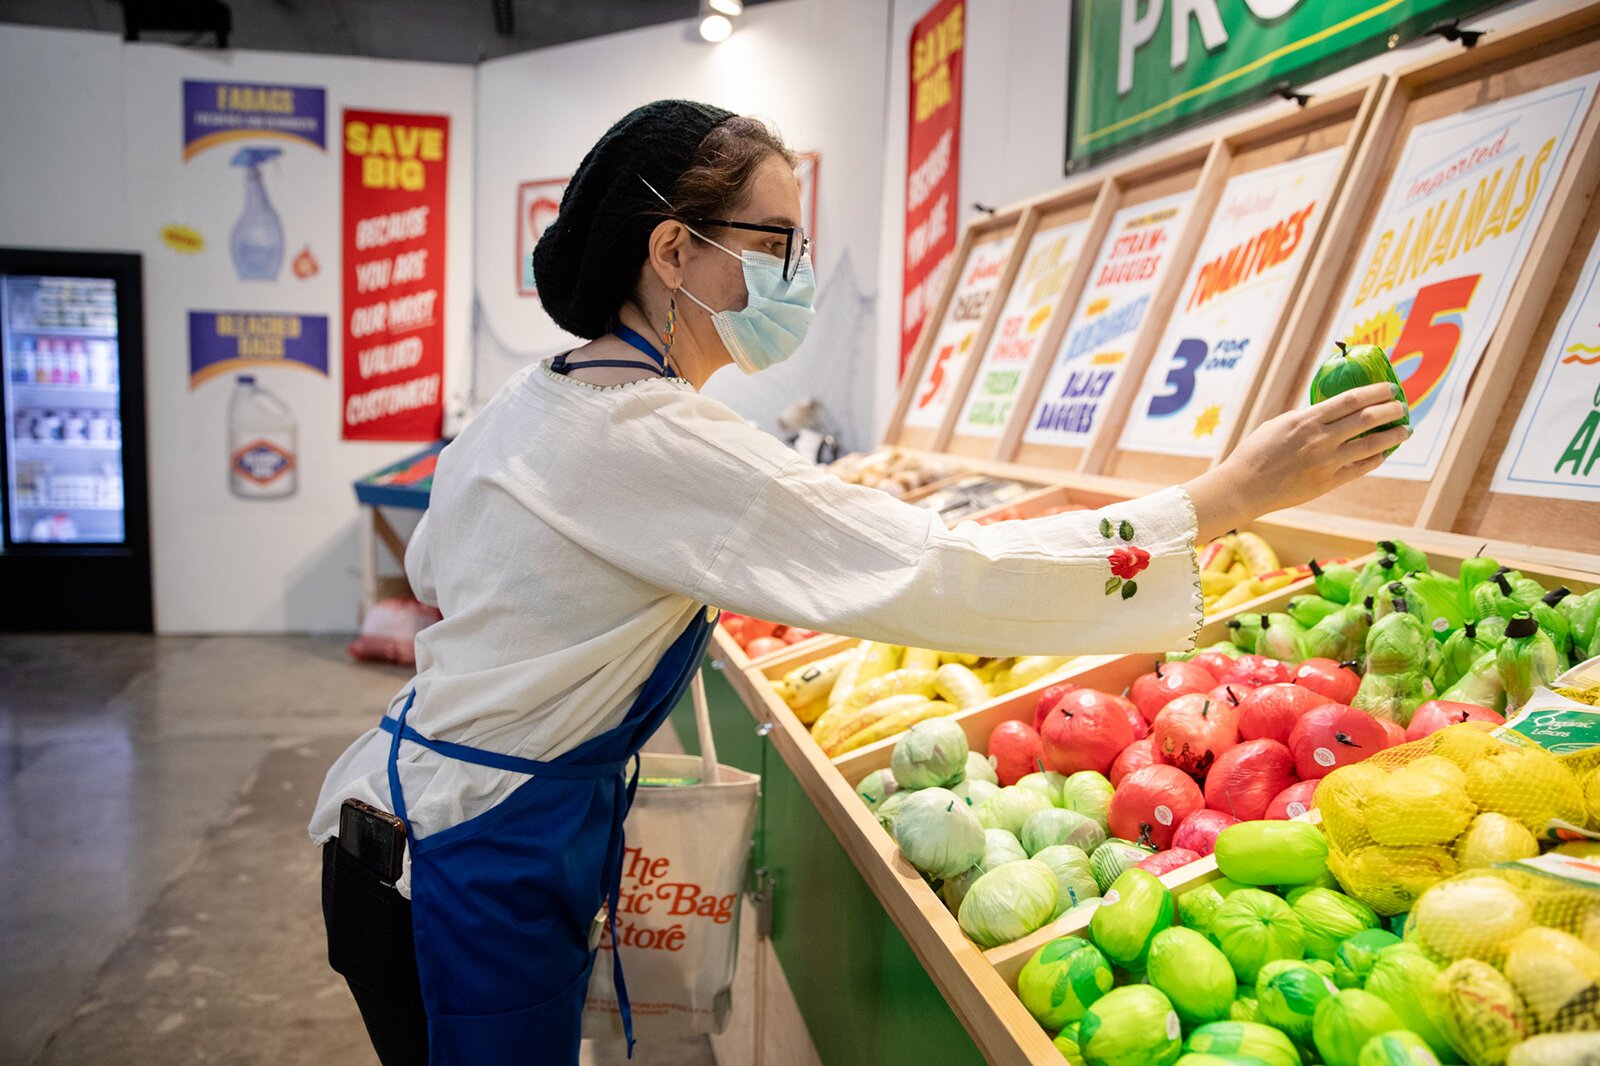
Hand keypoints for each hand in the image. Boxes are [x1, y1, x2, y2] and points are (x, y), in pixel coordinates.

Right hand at [1183, 383, 1409, 541]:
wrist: (1244, 487)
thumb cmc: (1255, 453)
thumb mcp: (1279, 424)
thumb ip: (1306, 418)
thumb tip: (1329, 413)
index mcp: (1307, 419)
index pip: (1351, 400)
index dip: (1375, 392)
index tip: (1389, 388)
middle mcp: (1321, 439)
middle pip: (1367, 419)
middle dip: (1390, 410)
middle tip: (1401, 406)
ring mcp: (1327, 462)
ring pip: (1371, 444)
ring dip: (1392, 435)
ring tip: (1404, 430)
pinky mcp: (1327, 483)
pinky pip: (1360, 468)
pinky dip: (1376, 458)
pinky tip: (1383, 453)